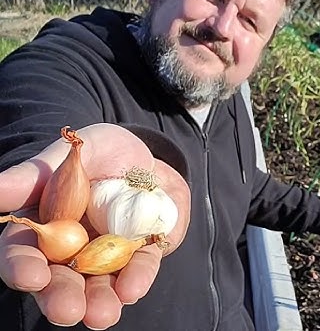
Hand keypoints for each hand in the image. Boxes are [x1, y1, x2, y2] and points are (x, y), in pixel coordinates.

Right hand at [0, 123, 190, 328]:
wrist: (151, 154)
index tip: (30, 277)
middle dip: (61, 298)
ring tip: (102, 316)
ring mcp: (108, 256)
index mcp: (42, 227)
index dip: (22, 268)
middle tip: (67, 311)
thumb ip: (34, 176)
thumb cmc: (101, 152)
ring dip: (100, 302)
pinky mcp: (143, 254)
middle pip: (59, 280)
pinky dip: (137, 279)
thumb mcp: (69, 154)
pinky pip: (140, 269)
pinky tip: (133, 289)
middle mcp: (71, 250)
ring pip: (99, 286)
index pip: (22, 254)